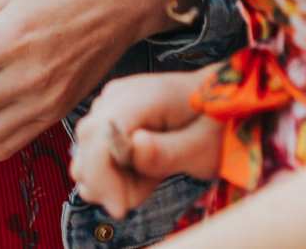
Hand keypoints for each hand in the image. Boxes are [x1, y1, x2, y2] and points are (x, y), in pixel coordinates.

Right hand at [70, 69, 218, 217]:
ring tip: (151, 176)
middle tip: (149, 186)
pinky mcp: (106, 120)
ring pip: (86, 157)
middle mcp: (116, 97)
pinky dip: (114, 174)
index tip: (121, 208)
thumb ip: (168, 152)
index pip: (97, 135)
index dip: (101, 176)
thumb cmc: (215, 125)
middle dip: (109, 182)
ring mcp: (108, 107)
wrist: (219, 105)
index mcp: (141, 96)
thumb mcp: (202, 147)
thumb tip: (134, 146)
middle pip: (86, 148)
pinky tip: (142, 170)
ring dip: (113, 180)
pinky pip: (95, 156)